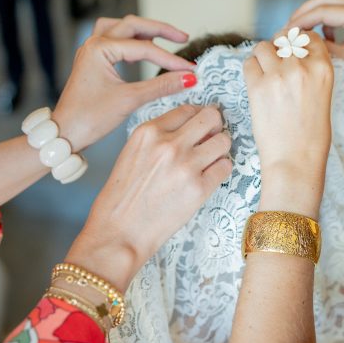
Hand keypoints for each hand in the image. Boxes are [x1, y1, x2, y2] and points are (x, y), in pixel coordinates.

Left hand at [52, 15, 196, 151]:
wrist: (65, 133)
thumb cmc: (90, 118)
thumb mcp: (130, 100)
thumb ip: (162, 86)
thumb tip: (189, 78)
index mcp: (100, 48)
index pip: (145, 49)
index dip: (171, 59)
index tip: (191, 69)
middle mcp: (94, 44)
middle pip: (133, 25)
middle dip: (160, 30)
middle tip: (183, 38)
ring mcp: (91, 51)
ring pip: (121, 28)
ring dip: (143, 30)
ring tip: (163, 37)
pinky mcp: (92, 60)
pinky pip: (114, 39)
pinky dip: (130, 39)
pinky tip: (141, 48)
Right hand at [65, 105, 232, 290]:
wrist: (118, 232)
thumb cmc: (121, 198)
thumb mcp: (132, 154)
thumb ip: (158, 138)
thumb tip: (190, 130)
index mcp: (148, 131)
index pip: (187, 110)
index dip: (198, 116)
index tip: (201, 125)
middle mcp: (168, 144)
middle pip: (211, 117)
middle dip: (215, 126)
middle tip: (212, 138)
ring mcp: (186, 165)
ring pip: (223, 141)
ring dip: (221, 148)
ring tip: (212, 159)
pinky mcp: (199, 188)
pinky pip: (225, 167)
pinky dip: (221, 170)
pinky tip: (210, 176)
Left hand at [243, 33, 332, 217]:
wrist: (296, 161)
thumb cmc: (310, 135)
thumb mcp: (322, 95)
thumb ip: (310, 71)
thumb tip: (290, 53)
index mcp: (323, 68)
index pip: (308, 36)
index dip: (296, 40)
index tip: (289, 50)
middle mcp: (302, 67)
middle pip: (283, 38)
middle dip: (277, 47)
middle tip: (275, 65)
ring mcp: (279, 75)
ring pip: (262, 47)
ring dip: (261, 57)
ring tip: (264, 75)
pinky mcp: (258, 86)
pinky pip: (248, 63)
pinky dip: (250, 70)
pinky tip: (256, 85)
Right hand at [288, 0, 343, 101]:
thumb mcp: (342, 59)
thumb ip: (320, 45)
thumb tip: (299, 38)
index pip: (323, 10)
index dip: (301, 20)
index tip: (287, 31)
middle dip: (305, 11)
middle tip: (290, 27)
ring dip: (315, 11)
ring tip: (302, 28)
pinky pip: (340, 8)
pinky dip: (327, 16)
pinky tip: (323, 35)